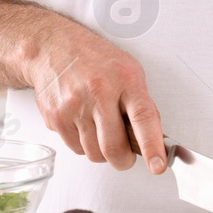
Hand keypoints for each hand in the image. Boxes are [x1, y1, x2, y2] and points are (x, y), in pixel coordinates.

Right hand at [25, 22, 166, 174]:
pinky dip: (84, 144)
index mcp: (125, 79)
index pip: (143, 118)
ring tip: (101, 129)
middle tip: (126, 155)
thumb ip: (140, 103)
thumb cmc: (96, 59)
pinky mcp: (56, 117)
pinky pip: (76, 149)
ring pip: (94, 154)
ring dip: (102, 152)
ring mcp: (74, 106)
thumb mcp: (128, 71)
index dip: (152, 146)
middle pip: (114, 147)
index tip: (157, 166)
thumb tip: (154, 138)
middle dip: (123, 160)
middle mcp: (99, 92)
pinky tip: (84, 123)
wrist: (54, 47)